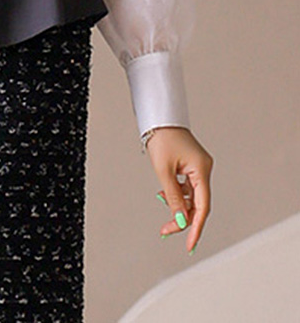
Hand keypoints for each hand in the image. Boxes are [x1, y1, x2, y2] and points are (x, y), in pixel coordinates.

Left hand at [146, 125, 212, 253]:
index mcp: (201, 170)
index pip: (202, 207)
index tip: (189, 245)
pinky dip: (177, 194)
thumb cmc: (161, 139)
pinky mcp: (192, 166)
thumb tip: (180, 221)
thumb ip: (173, 198)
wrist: (159, 118)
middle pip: (197, 204)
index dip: (196, 228)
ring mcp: (199, 168)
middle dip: (182, 218)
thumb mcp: (164, 171)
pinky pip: (188, 187)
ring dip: (178, 205)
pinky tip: (164, 194)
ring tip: (160, 200)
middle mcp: (204, 170)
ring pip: (192, 197)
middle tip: (165, 230)